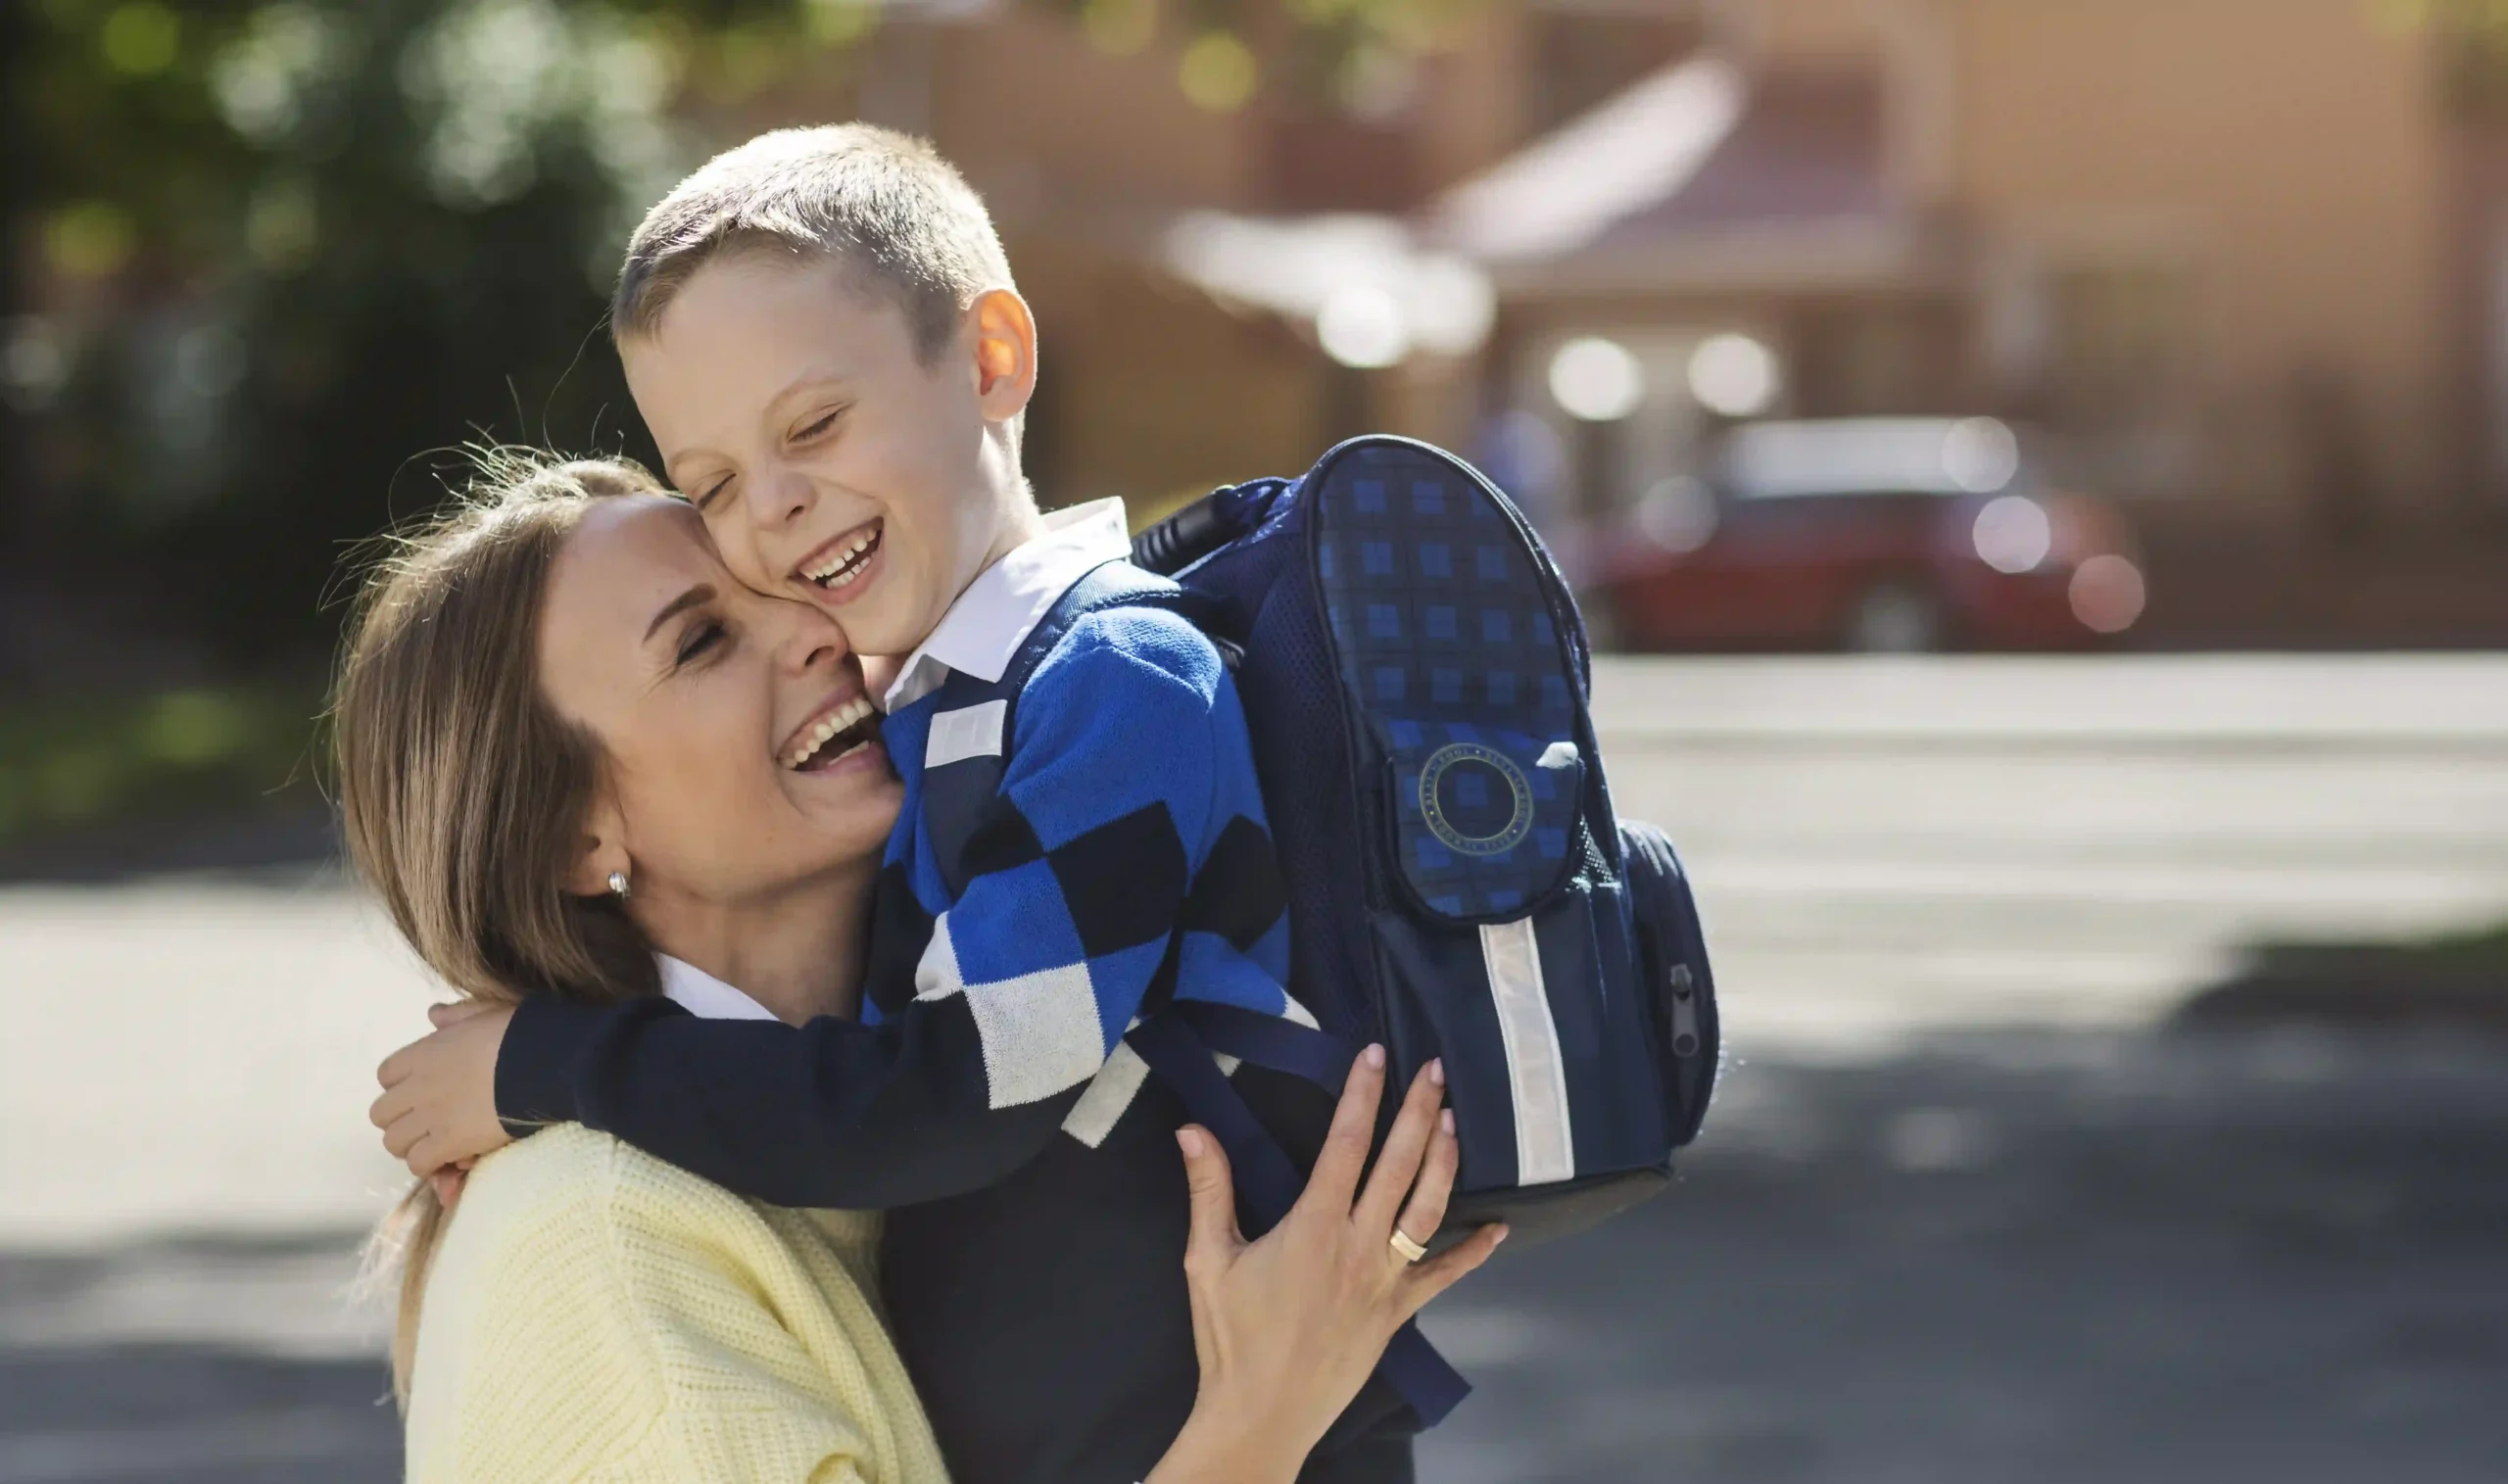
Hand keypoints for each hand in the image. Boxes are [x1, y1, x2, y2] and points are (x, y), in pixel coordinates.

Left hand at [371, 1000, 516, 1178]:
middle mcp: (418, 1086)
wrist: (544, 1062)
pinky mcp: (449, 1142)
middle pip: (381, 1114)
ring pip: (394, 1143)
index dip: (401, 1086)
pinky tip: (451, 1160)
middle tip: (426, 1123)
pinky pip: (419, 1163)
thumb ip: (456, 1015)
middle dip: (400, 1120)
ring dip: (412, 1145)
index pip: (386, 1076)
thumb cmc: (521, 1033)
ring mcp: (430, 1116)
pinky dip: (431, 1166)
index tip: (423, 1091)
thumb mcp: (486, 1011)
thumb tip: (433, 1014)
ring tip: (437, 1145)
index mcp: (424, 1053)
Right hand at [1152, 1047, 1504, 1483]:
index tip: (1377, 1055)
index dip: (1363, 1095)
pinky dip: (1474, 1252)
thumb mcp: (1208, 1260)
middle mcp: (1358, 1246)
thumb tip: (1192, 1129)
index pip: (1345, 1143)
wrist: (1261, 1413)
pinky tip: (1499, 1228)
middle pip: (1399, 1166)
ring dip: (1444, 1163)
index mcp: (1313, 1226)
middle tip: (1434, 1069)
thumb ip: (1209, 1189)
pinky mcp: (1398, 1313)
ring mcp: (1385, 1281)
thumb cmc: (1231, 1338)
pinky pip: (1444, 1277)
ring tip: (1454, 1120)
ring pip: (1427, 1211)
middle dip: (1419, 1112)